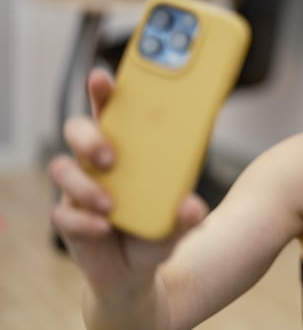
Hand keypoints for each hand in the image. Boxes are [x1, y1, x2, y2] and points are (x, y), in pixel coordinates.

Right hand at [48, 68, 207, 298]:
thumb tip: (191, 206)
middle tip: (110, 156)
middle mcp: (96, 162)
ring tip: (111, 204)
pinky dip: (84, 221)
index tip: (103, 78)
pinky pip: (64, 213)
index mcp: (125, 147)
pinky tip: (104, 228)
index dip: (104, 91)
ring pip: (63, 169)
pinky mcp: (69, 219)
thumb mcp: (180, 221)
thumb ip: (187, 214)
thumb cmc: (156, 230)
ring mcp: (79, 189)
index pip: (111, 110)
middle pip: (77, 130)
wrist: (137, 273)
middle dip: (89, 136)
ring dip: (86, 184)